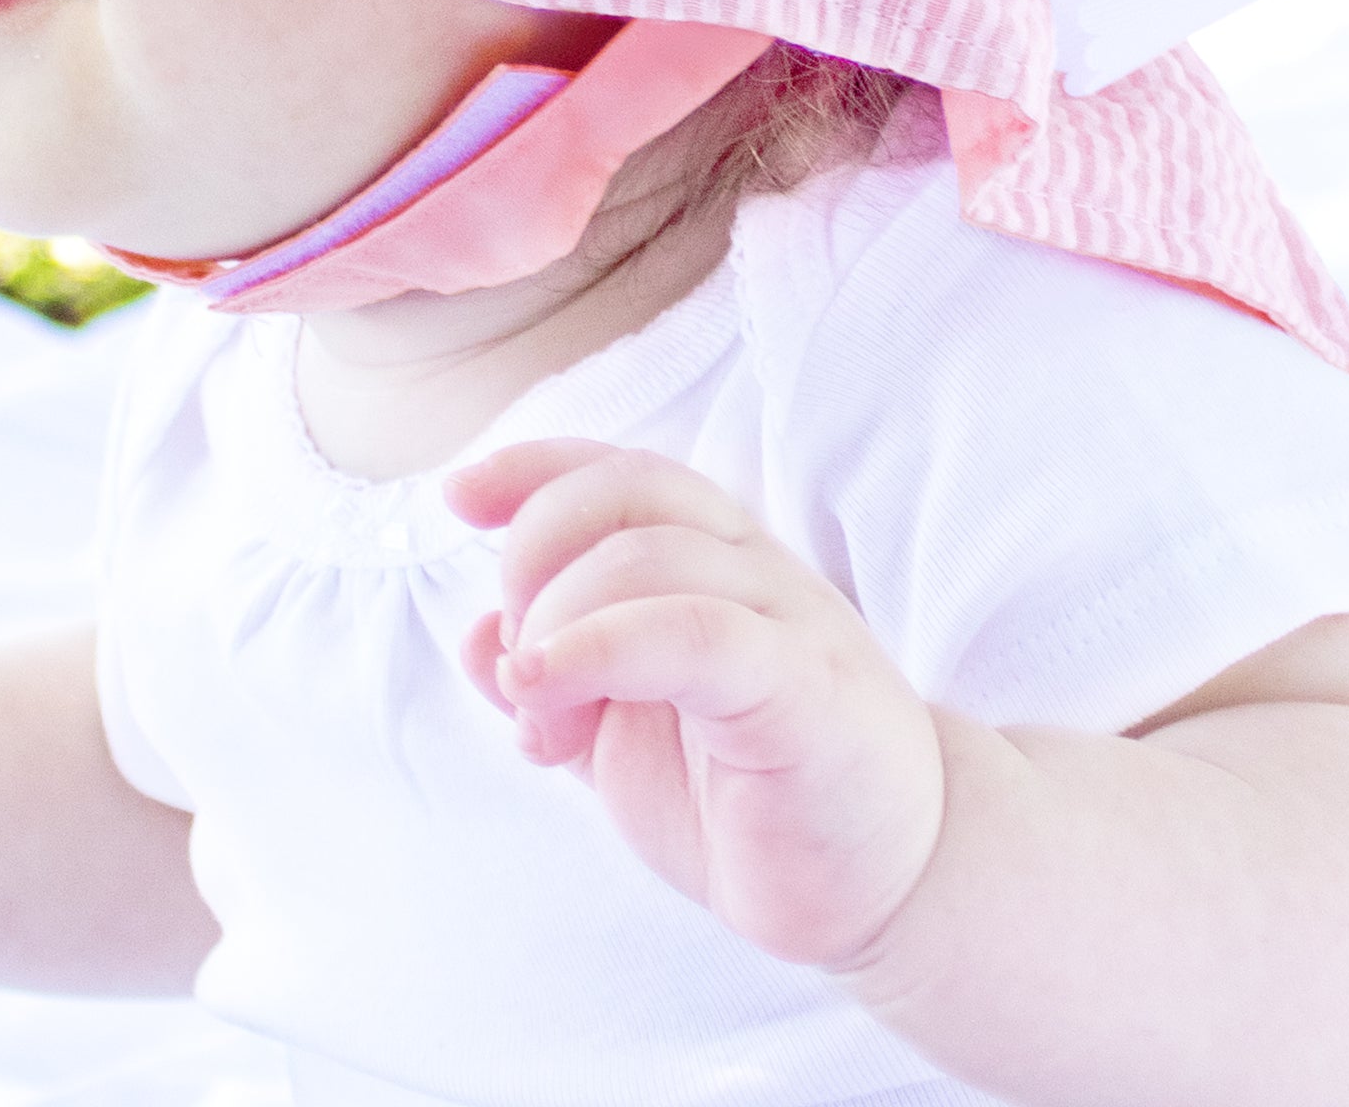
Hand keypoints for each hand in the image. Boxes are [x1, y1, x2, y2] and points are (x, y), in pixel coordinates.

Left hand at [445, 439, 946, 971]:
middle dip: (533, 554)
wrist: (889, 881)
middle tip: (518, 660)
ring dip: (557, 630)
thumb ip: (559, 681)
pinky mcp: (804, 689)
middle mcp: (750, 567)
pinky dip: (602, 646)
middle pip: (622, 490)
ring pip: (646, 556)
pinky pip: (695, 632)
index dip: (534, 467)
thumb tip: (478, 640)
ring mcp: (785, 620)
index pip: (619, 470)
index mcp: (712, 559)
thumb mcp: (627, 734)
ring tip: (542, 719)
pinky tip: (547, 695)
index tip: (459, 495)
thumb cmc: (757, 794)